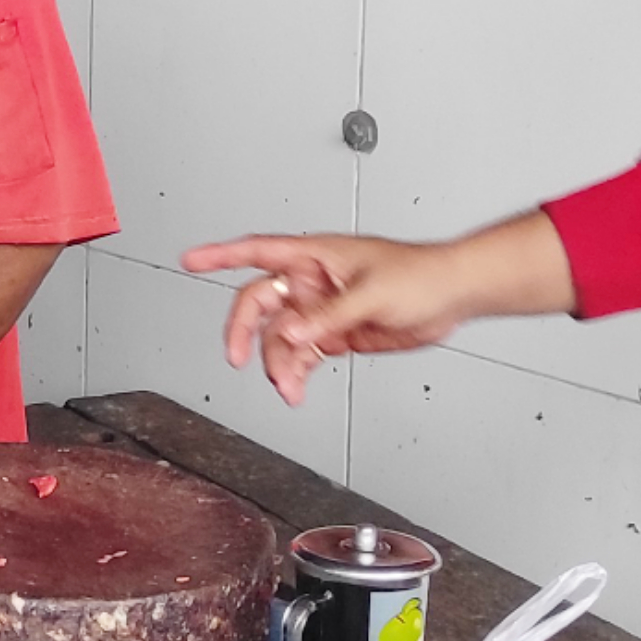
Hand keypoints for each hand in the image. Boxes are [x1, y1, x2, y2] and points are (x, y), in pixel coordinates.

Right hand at [181, 232, 508, 403]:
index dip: (219, 255)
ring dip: (277, 363)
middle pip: (258, 304)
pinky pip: (301, 355)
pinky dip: (295, 373)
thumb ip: (328, 316)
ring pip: (279, 338)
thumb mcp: (372, 293)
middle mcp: (311, 281)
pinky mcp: (335, 334)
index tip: (189, 261)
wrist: (452, 297)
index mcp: (314, 256)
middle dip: (244, 332)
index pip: (256, 251)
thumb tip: (292, 334)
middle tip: (237, 357)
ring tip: (288, 387)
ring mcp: (321, 309)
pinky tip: (296, 388)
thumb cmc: (421, 275)